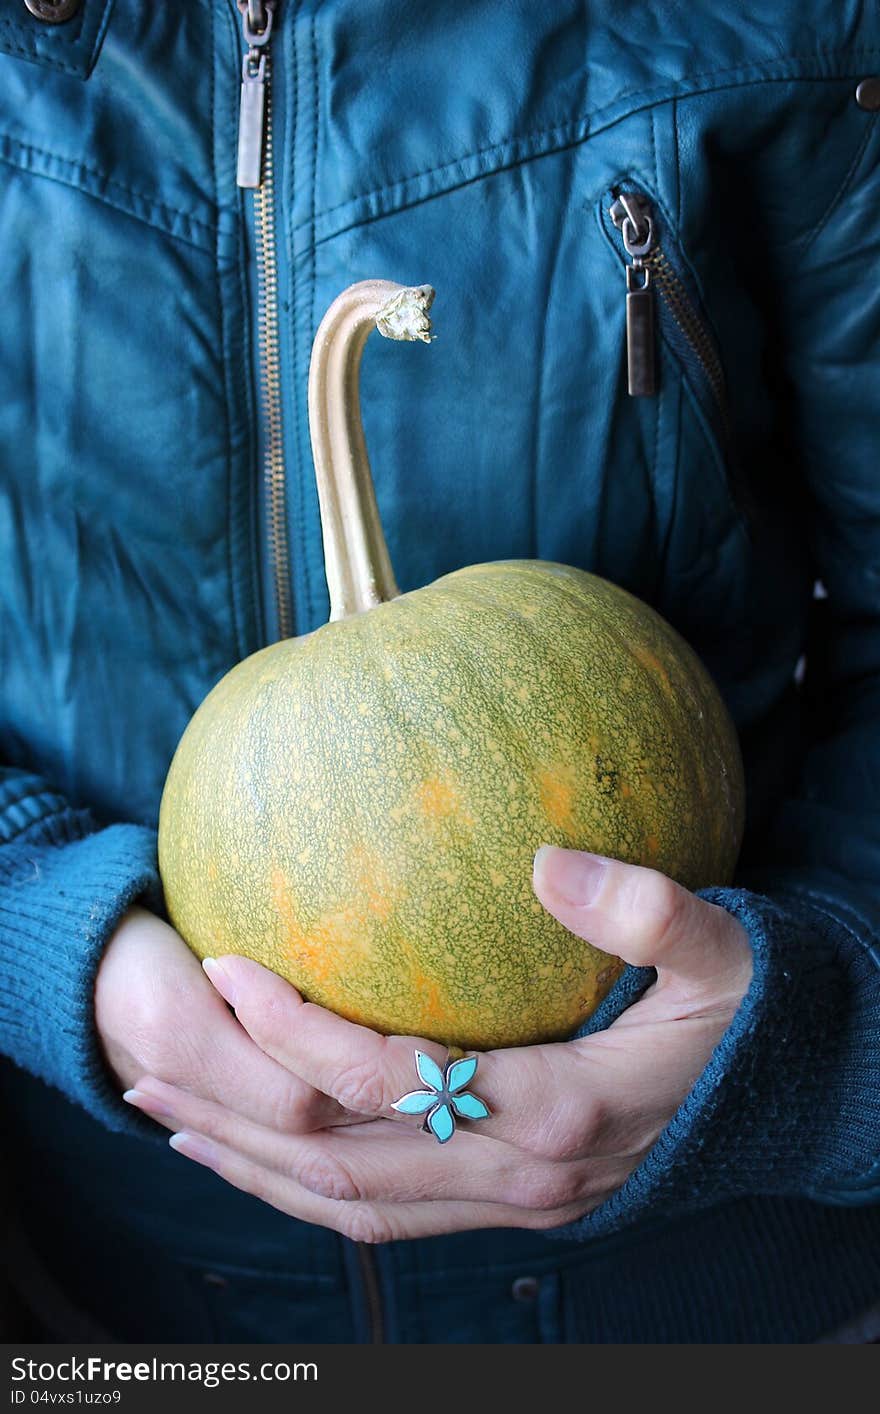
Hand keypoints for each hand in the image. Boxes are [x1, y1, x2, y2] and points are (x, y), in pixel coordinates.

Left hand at [122, 849, 752, 1238]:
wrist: (787, 1104)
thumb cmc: (750, 1017)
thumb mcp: (721, 952)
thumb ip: (644, 910)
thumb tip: (548, 859)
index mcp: (553, 1107)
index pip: (386, 1081)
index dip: (296, 1033)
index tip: (230, 969)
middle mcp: (515, 1174)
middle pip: (339, 1160)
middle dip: (237, 1116)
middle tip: (144, 1072)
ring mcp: (509, 1204)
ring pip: (348, 1206)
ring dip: (253, 1169)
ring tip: (168, 1129)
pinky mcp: (508, 1208)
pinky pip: (384, 1217)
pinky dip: (306, 1196)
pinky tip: (262, 1163)